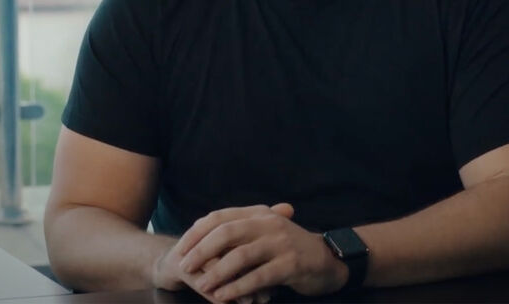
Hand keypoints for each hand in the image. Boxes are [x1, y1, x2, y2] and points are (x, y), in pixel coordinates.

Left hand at [176, 203, 348, 302]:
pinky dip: (238, 287)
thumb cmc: (288, 248)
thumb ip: (240, 232)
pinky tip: (224, 297)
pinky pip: (258, 276)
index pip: (220, 216)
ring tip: (202, 285)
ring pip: (241, 255)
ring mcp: (280, 243)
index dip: (198, 232)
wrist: (327, 259)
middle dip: (202, 250)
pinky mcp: (290, 264)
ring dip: (217, 271)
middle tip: (185, 266)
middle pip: (227, 232)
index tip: (181, 248)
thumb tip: (203, 235)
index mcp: (258, 213)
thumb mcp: (265, 232)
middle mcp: (268, 223)